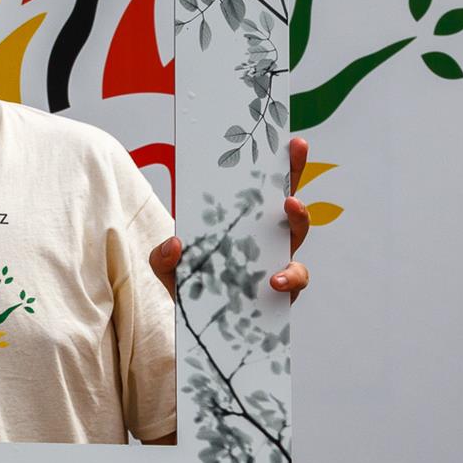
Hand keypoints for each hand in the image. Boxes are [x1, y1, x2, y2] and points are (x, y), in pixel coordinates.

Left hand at [150, 135, 311, 300]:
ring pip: (299, 235)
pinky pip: (294, 280)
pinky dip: (288, 278)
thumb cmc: (188, 285)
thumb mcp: (166, 267)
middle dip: (295, 171)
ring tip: (291, 205)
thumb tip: (176, 243)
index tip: (286, 137)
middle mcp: (265, 239)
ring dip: (299, 217)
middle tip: (298, 148)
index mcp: (242, 224)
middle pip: (288, 200)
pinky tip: (273, 280)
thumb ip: (163, 256)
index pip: (261, 190)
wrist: (194, 324)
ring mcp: (277, 262)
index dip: (275, 164)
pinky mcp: (283, 292)